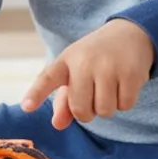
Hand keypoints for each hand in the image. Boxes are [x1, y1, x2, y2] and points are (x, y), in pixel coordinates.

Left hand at [21, 19, 153, 128]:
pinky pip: (125, 105)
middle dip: (87, 112)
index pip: (48, 78)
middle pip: (81, 109)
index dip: (37, 94)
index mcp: (66, 60)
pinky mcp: (131, 73)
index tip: (26, 107)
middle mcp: (85, 62)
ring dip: (108, 106)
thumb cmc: (96, 57)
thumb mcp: (76, 71)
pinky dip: (125, 101)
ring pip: (104, 111)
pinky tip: (124, 83)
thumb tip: (57, 124)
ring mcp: (109, 66)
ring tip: (109, 86)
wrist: (130, 34)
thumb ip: (65, 100)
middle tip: (93, 95)